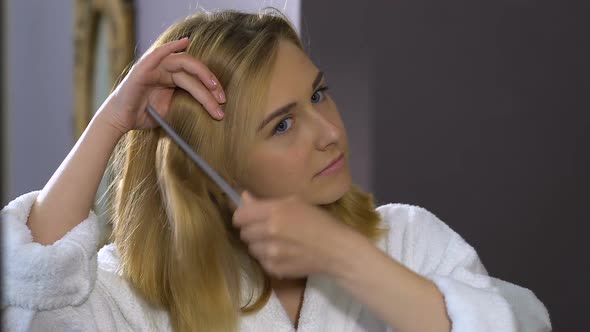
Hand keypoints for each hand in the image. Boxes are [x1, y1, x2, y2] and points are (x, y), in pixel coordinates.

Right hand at [98, 37, 225, 134]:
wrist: (122, 120)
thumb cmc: (145, 115)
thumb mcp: (172, 111)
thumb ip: (187, 105)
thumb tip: (211, 111)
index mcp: (173, 80)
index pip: (197, 80)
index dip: (211, 90)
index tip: (222, 103)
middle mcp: (166, 71)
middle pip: (194, 71)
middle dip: (211, 84)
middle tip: (222, 99)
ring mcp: (155, 68)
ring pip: (184, 64)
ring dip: (201, 72)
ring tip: (213, 86)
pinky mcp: (144, 69)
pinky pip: (159, 53)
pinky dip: (171, 46)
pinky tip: (184, 43)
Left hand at [232, 191, 354, 278]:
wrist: (336, 249)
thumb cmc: (318, 221)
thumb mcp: (295, 203)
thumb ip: (265, 202)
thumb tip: (243, 197)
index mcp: (274, 211)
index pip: (239, 216)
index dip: (243, 216)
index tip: (250, 218)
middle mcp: (269, 231)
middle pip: (243, 232)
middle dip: (252, 231)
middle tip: (268, 230)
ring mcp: (270, 252)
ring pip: (251, 248)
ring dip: (260, 245)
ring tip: (277, 243)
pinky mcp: (274, 268)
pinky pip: (261, 261)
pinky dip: (268, 258)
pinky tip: (284, 254)